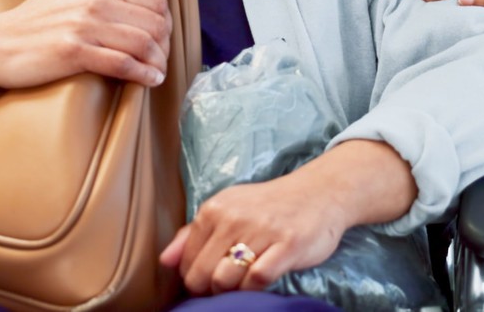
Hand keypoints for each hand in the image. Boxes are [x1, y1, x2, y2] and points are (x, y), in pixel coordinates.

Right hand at [0, 0, 170, 89]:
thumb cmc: (32, 18)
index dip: (165, 21)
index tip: (164, 37)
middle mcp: (94, 2)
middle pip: (152, 22)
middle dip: (164, 44)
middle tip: (163, 58)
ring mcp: (84, 27)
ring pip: (141, 43)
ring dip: (157, 61)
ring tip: (158, 73)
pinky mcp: (74, 52)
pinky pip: (121, 63)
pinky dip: (142, 74)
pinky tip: (149, 81)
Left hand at [159, 175, 347, 294]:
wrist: (319, 193)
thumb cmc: (269, 206)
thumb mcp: (227, 210)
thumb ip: (192, 235)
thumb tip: (164, 261)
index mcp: (215, 209)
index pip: (187, 260)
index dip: (193, 278)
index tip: (207, 280)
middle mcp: (234, 218)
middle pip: (202, 274)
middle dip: (208, 290)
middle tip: (223, 289)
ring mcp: (261, 232)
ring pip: (226, 279)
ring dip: (231, 291)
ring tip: (241, 284)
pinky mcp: (287, 246)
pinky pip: (257, 280)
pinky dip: (254, 288)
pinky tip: (260, 280)